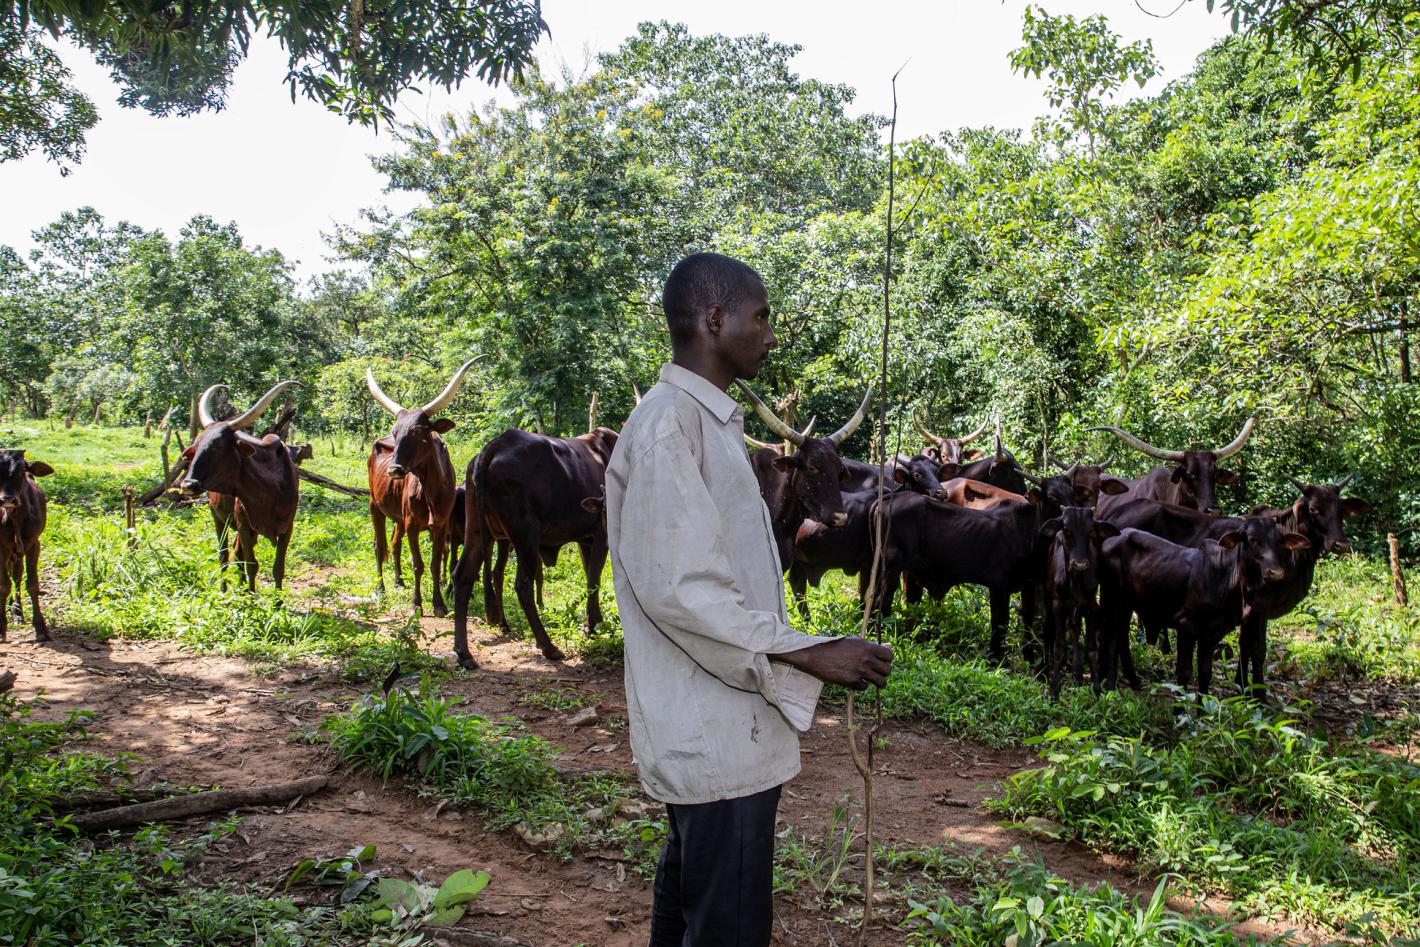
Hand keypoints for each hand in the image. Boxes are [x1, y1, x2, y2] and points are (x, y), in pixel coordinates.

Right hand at [773, 637, 892, 689]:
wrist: (816, 656)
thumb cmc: (836, 647)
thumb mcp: (855, 642)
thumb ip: (872, 646)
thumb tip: (891, 647)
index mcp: (868, 647)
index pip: (889, 656)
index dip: (887, 660)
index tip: (881, 662)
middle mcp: (866, 659)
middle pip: (887, 671)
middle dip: (883, 673)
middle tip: (876, 672)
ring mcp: (860, 671)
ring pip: (881, 682)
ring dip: (877, 682)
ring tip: (871, 680)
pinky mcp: (852, 681)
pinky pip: (865, 687)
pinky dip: (861, 685)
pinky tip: (854, 680)